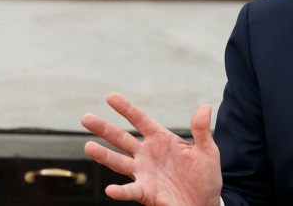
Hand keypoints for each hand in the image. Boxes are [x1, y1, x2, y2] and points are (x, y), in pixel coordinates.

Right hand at [81, 93, 222, 205]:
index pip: (141, 120)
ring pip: (119, 162)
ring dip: (104, 155)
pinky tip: (110, 189)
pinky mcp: (145, 191)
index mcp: (162, 140)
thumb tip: (205, 107)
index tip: (110, 97)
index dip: (126, 109)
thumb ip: (201, 130)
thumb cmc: (204, 175)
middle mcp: (148, 154)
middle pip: (122, 139)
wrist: (204, 202)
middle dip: (104, 128)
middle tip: (85, 118)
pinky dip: (120, 190)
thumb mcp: (207, 150)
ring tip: (88, 146)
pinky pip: (130, 190)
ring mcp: (143, 173)